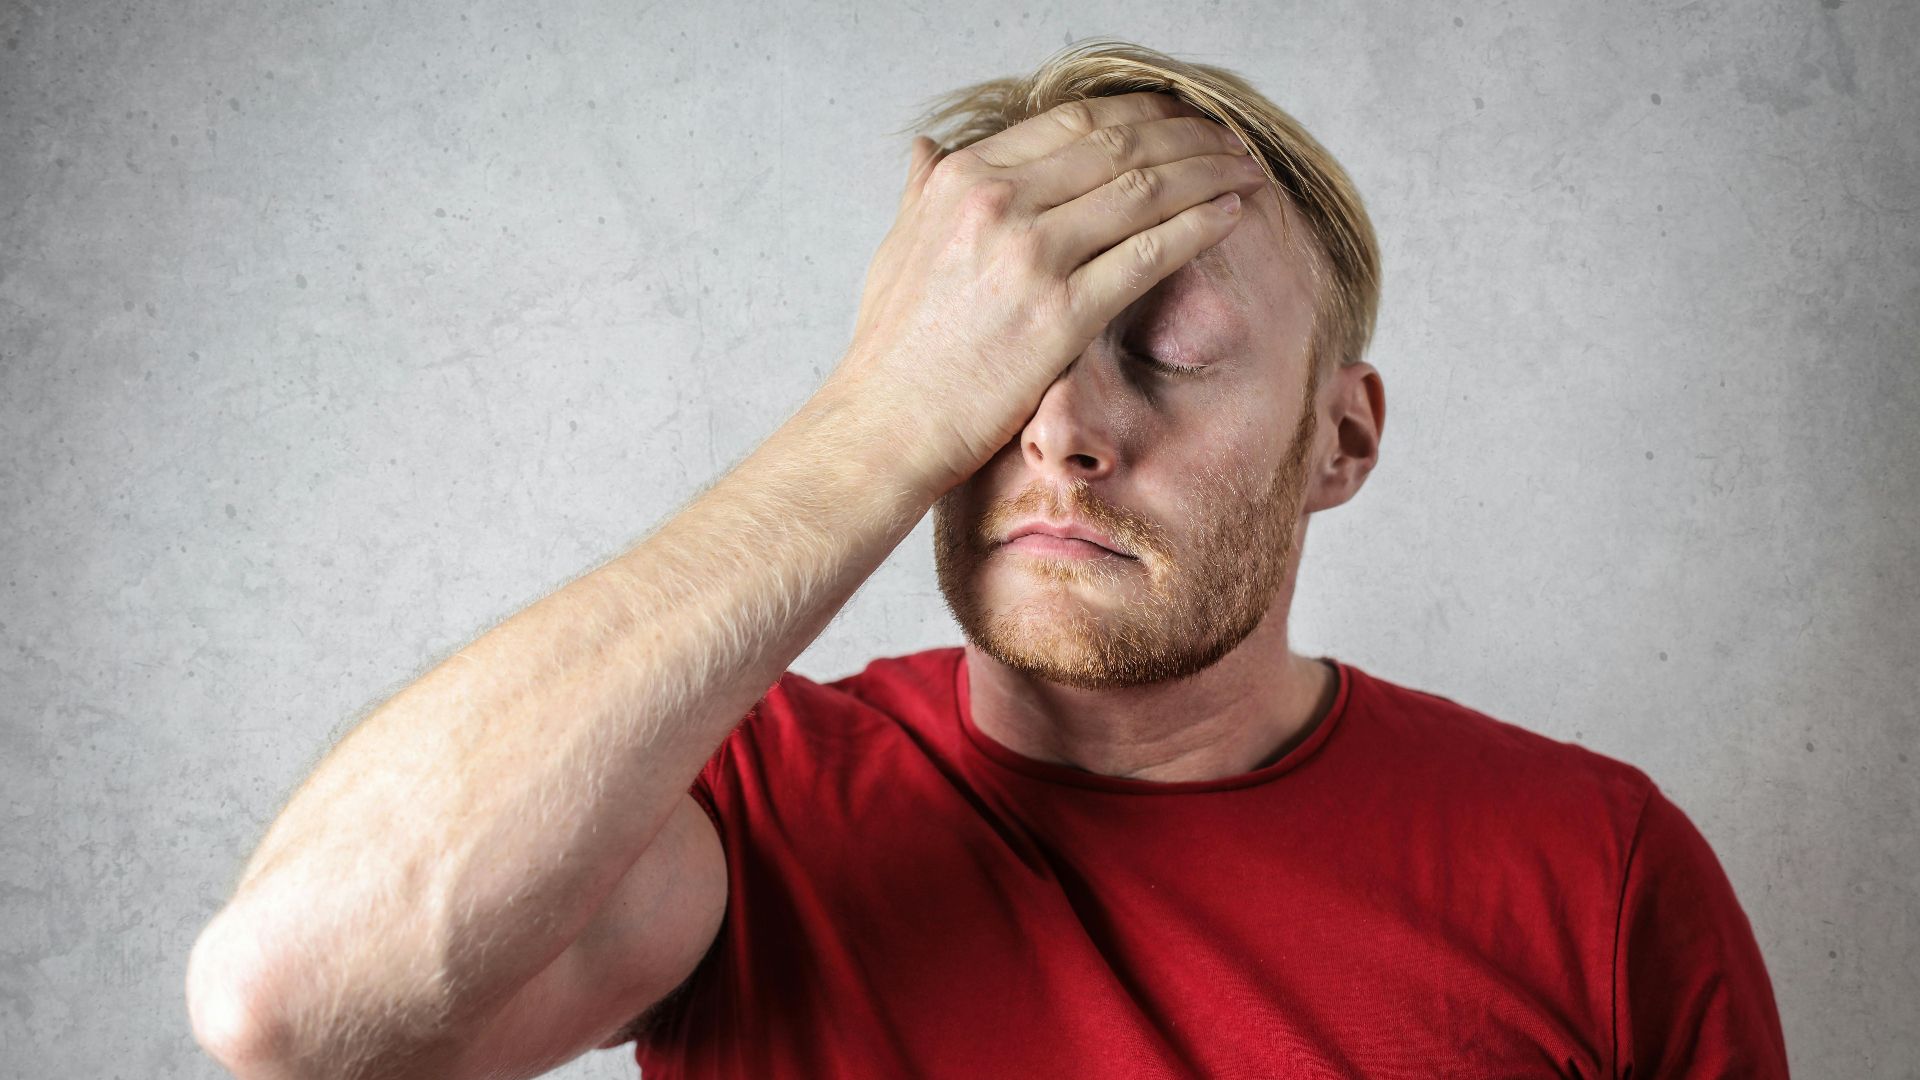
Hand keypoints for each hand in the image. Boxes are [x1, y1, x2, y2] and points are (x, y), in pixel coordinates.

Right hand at [823, 92, 1268, 496]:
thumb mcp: (896, 247)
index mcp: (963, 179)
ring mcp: (1031, 257)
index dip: (1139, 112)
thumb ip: (923, 191)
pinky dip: (1199, 226)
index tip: (1177, 118)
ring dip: (1208, 172)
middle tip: (1229, 139)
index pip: (1073, 120)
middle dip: (1188, 135)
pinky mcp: (1061, 315)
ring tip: (1245, 171)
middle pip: (1119, 144)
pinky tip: (1231, 215)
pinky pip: (1150, 254)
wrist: (885, 426)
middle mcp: (998, 204)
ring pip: (1145, 189)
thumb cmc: (892, 347)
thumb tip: (929, 148)